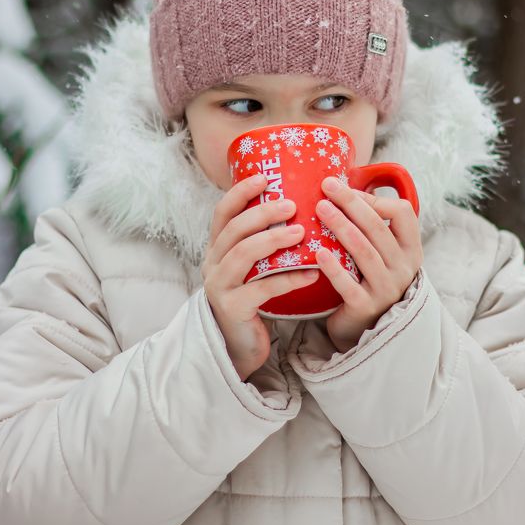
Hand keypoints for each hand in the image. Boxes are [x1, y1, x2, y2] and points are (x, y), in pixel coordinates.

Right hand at [201, 174, 318, 380]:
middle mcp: (212, 263)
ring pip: (243, 254)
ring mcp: (220, 286)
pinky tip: (312, 273)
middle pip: (234, 230)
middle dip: (262, 214)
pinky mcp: (233, 308)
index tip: (264, 178)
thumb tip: (300, 207)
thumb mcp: (252, 267)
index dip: (240, 192)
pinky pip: (261, 288)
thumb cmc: (253, 299)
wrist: (238, 345)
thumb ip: (264, 242)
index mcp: (217, 248)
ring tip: (301, 233)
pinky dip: (289, 278)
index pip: (222, 212)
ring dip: (273, 240)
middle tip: (292, 206)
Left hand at [313, 176, 422, 354]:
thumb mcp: (380, 252)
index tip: (346, 190)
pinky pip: (349, 284)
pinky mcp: (366, 307)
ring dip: (340, 227)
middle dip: (351, 204)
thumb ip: (370, 225)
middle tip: (326, 188)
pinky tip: (318, 253)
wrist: (362, 328)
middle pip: (377, 228)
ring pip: (364, 252)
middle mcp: (403, 267)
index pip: (403, 213)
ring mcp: (387, 288)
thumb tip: (341, 183)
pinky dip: (334, 268)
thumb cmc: (366, 279)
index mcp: (410, 248)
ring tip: (319, 209)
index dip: (375, 198)